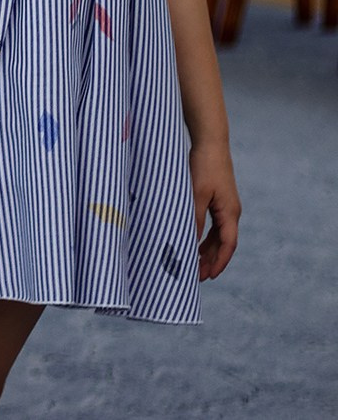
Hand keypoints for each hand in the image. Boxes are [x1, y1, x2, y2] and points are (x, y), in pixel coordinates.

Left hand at [191, 139, 239, 279]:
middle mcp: (231, 212)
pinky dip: (205, 236)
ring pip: (219, 236)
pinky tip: (194, 241)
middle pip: (224, 244)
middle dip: (211, 261)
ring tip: (194, 264)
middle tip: (197, 277)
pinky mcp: (218, 200)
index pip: (227, 245)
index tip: (208, 276)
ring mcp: (225, 206)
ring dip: (208, 250)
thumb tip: (189, 241)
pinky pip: (214, 225)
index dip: (218, 262)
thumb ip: (194, 218)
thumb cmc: (204, 167)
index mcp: (230, 213)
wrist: (210, 143)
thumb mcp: (196, 194)